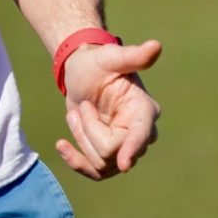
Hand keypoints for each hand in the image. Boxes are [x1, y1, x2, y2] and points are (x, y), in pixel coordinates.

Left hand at [56, 39, 160, 179]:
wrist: (82, 74)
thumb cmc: (97, 63)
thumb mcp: (110, 57)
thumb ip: (132, 56)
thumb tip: (156, 46)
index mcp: (144, 110)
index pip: (141, 134)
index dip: (132, 147)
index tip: (124, 163)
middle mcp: (139, 133)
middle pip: (112, 151)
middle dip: (89, 130)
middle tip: (84, 105)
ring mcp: (124, 147)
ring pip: (100, 162)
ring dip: (80, 137)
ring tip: (76, 113)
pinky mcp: (108, 155)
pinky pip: (94, 171)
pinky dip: (75, 161)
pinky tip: (61, 145)